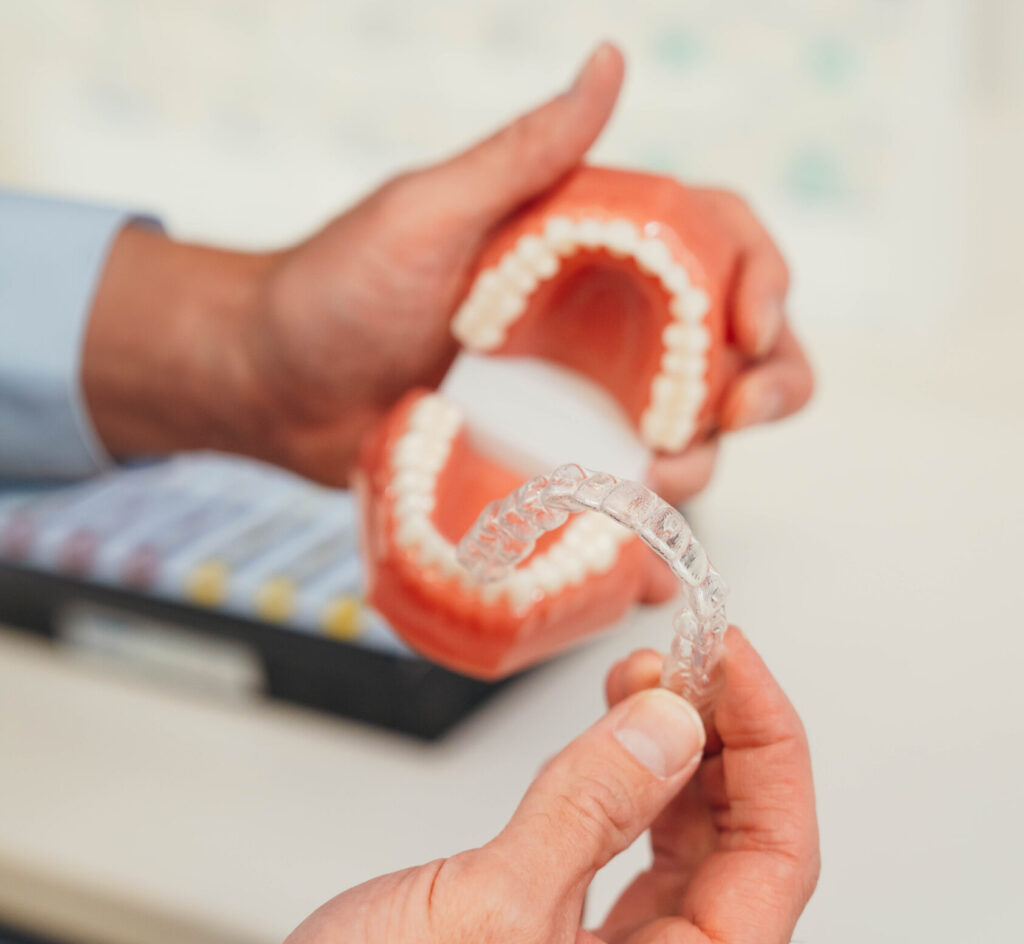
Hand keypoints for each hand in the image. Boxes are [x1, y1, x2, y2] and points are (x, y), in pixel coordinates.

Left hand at [84, 44, 810, 489]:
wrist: (273, 387)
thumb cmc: (334, 288)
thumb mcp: (428, 212)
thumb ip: (525, 153)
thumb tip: (610, 60)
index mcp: (592, 249)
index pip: (719, 244)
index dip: (764, 279)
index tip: (750, 326)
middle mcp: (602, 327)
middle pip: (731, 350)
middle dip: (767, 383)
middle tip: (735, 416)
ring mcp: (578, 404)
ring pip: (690, 434)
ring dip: (705, 463)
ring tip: (659, 484)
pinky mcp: (548, 467)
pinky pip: (622, 498)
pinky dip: (647, 529)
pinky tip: (643, 556)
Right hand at [204, 628, 818, 943]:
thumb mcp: (495, 907)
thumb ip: (592, 806)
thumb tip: (670, 725)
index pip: (775, 861)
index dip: (769, 748)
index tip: (734, 664)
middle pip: (739, 849)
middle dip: (722, 740)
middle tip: (690, 661)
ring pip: (683, 849)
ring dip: (676, 757)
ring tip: (650, 684)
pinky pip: (624, 855)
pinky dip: (626, 788)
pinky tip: (613, 742)